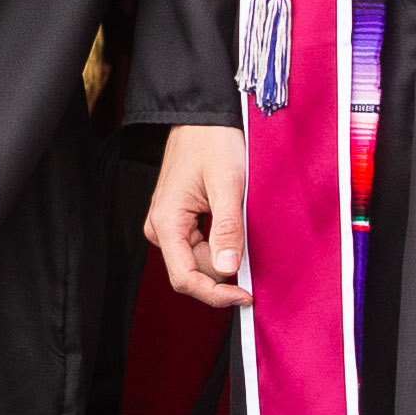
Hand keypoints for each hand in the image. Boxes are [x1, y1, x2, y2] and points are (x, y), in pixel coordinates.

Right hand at [145, 124, 247, 306]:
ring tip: (243, 231)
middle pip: (193, 272)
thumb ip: (227, 228)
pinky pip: (199, 245)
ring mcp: (168, 224)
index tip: (244, 296)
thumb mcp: (228, 185)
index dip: (215, 294)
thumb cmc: (212, 142)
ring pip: (198, 260)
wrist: (202, 118)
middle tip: (255, 263)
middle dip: (224, 273)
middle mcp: (160, 227)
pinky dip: (220, 245)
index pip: (184, 278)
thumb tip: (227, 268)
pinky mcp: (179, 219)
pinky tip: (234, 231)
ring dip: (223, 256)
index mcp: (166, 222)